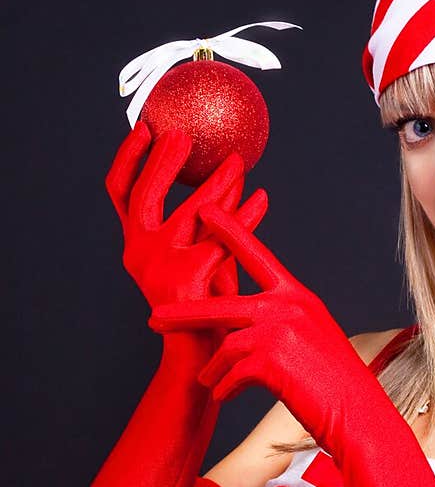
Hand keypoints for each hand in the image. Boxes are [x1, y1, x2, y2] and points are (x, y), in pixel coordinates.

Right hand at [105, 122, 268, 319]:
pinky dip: (244, 215)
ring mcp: (159, 267)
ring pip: (189, 211)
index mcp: (136, 245)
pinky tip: (262, 198)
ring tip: (238, 162)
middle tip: (184, 134)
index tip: (143, 125)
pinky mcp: (186, 278)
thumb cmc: (207, 307)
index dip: (128, 157)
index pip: (120, 192)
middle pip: (144, 195)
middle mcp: (139, 253)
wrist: (203, 360)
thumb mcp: (204, 255)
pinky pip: (221, 236)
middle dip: (162, 161)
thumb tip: (232, 172)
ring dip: (217, 182)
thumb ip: (209, 218)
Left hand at [147, 202, 374, 453]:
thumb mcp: (314, 338)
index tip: (205, 210)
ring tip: (208, 382)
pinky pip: (232, 374)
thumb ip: (282, 324)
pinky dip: (225, 388)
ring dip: (214, 370)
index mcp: (298, 296)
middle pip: (222, 306)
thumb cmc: (336, 382)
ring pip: (225, 348)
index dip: (230, 231)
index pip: (257, 255)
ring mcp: (278, 331)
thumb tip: (244, 334)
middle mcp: (287, 306)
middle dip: (184, 315)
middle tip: (154, 319)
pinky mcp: (269, 360)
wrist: (357, 412)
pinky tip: (224, 397)